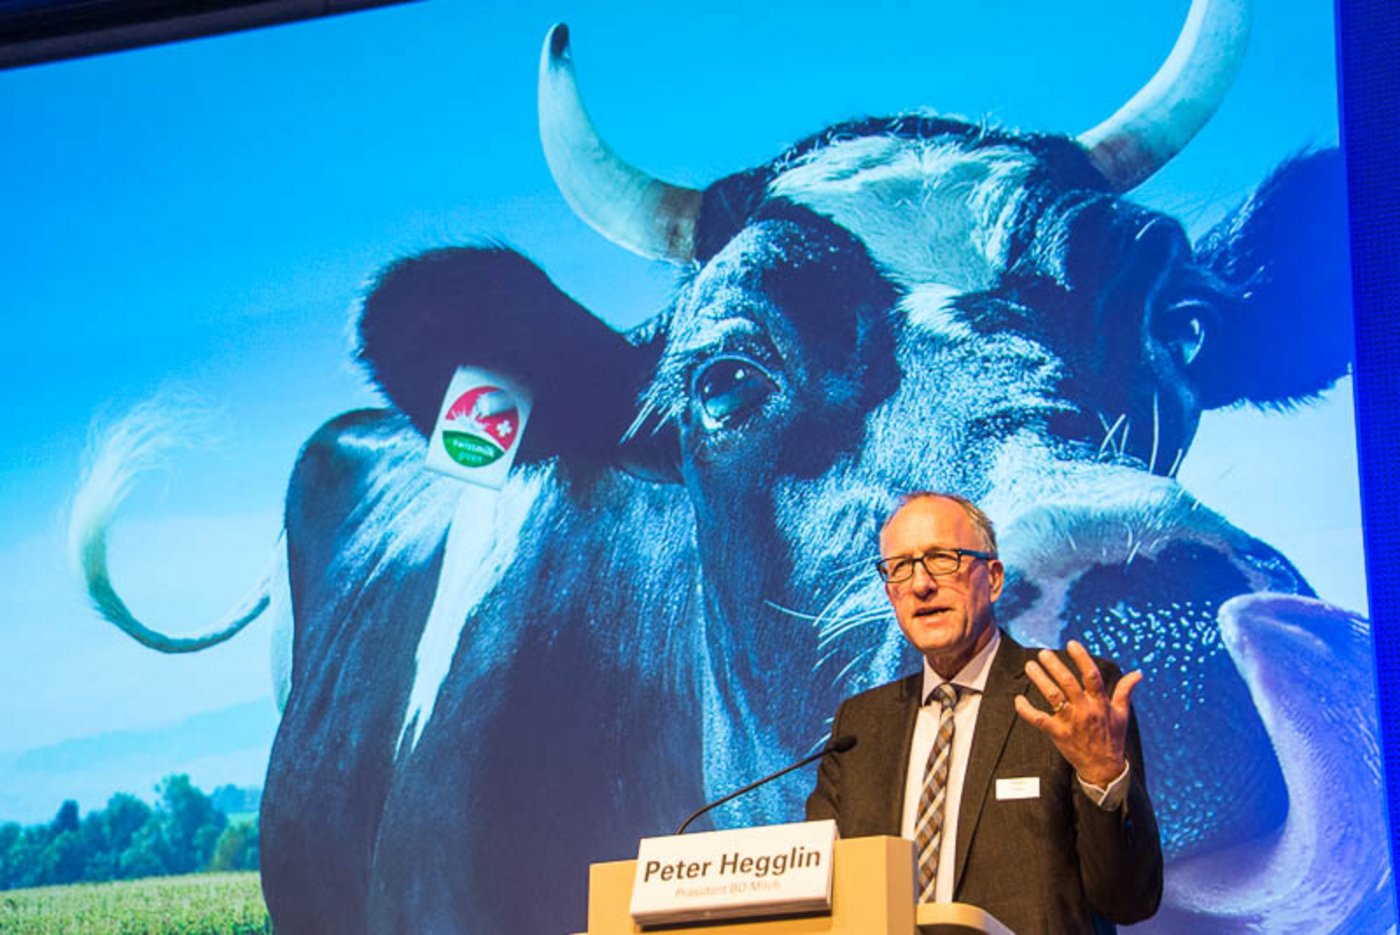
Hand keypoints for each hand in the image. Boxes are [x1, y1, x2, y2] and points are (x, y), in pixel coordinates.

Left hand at [1013, 640, 1141, 786]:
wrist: (1104, 768)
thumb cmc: (1113, 738)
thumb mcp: (1122, 714)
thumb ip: (1125, 691)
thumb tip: (1138, 673)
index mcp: (1101, 703)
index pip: (1092, 676)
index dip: (1082, 658)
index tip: (1071, 643)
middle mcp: (1085, 710)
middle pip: (1068, 683)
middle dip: (1054, 666)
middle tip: (1043, 653)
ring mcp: (1071, 722)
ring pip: (1053, 697)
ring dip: (1040, 680)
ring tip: (1030, 666)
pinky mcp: (1058, 734)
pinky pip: (1039, 720)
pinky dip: (1026, 710)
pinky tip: (1018, 700)